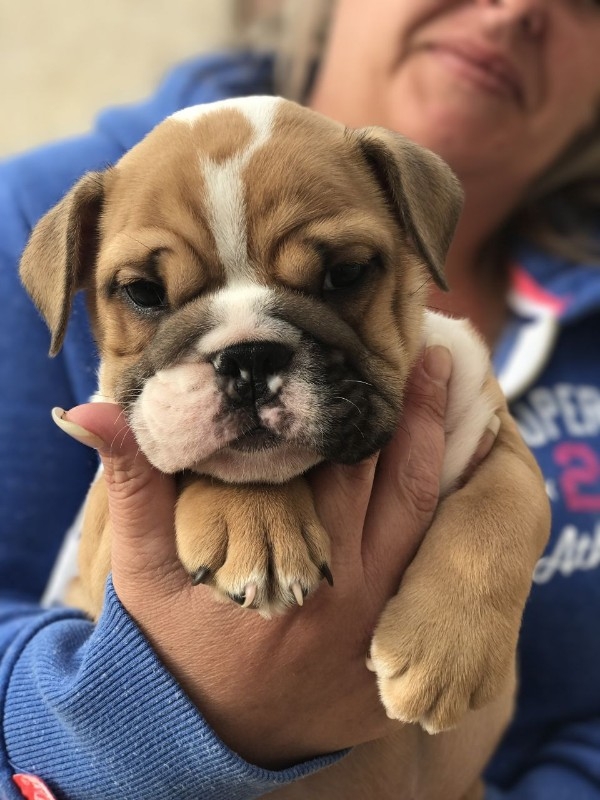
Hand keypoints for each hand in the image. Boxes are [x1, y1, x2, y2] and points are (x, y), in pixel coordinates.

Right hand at [61, 343, 490, 768]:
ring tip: (452, 391)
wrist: (203, 737)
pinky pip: (438, 577)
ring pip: (432, 524)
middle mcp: (353, 600)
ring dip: (444, 455)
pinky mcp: (399, 662)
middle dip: (416, 415)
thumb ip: (134, 486)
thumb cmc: (172, 644)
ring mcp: (384, 634)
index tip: (377, 350)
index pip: (342, 464)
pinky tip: (458, 471)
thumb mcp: (145, 569)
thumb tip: (90, 410)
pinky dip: (449, 520)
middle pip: (401, 485)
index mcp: (295, 571)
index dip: (360, 403)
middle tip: (432, 352)